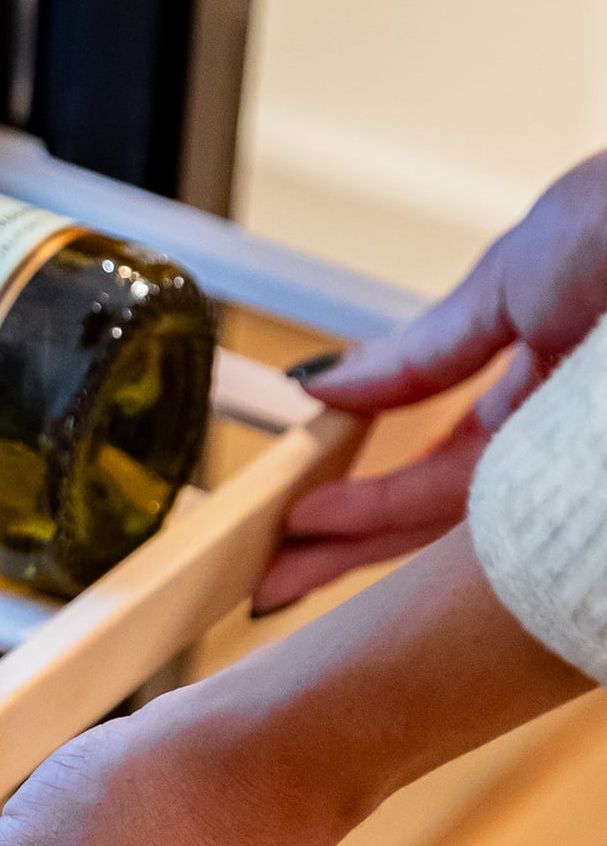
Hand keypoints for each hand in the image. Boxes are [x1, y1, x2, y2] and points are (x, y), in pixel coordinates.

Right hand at [260, 149, 606, 613]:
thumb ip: (419, 348)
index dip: (364, 483)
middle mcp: (561, 435)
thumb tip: (330, 381)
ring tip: (283, 571)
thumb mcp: (510, 275)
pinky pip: (488, 532)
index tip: (299, 502)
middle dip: (345, 541)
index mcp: (549, 372)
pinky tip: (340, 539)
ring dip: (357, 549)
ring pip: (451, 531)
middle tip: (270, 571)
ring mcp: (572, 468)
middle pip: (436, 508)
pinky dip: (406, 532)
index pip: (440, 453)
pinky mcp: (579, 497)